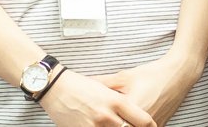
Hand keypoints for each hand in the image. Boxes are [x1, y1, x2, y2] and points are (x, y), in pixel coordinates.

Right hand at [40, 69, 156, 126]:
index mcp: (116, 101)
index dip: (151, 126)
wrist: (55, 87)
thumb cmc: (81, 84)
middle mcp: (108, 116)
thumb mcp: (106, 86)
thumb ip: (122, 100)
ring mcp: (95, 126)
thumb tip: (137, 110)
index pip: (143, 121)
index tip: (152, 126)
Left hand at [97, 53, 199, 124]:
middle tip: (100, 121)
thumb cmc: (151, 74)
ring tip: (113, 120)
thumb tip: (84, 82)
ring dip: (123, 125)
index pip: (110, 122)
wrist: (178, 74)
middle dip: (109, 124)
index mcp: (131, 108)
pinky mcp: (159, 126)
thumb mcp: (124, 77)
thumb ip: (102, 82)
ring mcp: (153, 126)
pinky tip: (126, 122)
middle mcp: (142, 121)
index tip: (92, 119)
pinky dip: (133, 126)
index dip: (99, 121)